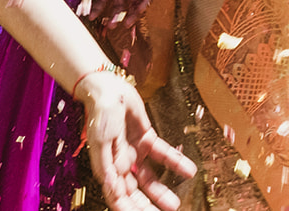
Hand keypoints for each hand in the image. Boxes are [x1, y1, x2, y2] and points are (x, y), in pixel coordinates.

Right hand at [76, 70, 195, 210]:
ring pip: (149, 178)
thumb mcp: (100, 142)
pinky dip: (175, 162)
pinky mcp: (147, 138)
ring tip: (174, 205)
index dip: (127, 208)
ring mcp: (135, 152)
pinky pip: (163, 154)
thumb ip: (106, 166)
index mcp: (108, 168)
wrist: (109, 90)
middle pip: (134, 191)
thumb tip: (113, 189)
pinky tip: (189, 170)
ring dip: (161, 192)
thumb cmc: (99, 116)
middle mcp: (121, 164)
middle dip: (145, 206)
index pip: (118, 195)